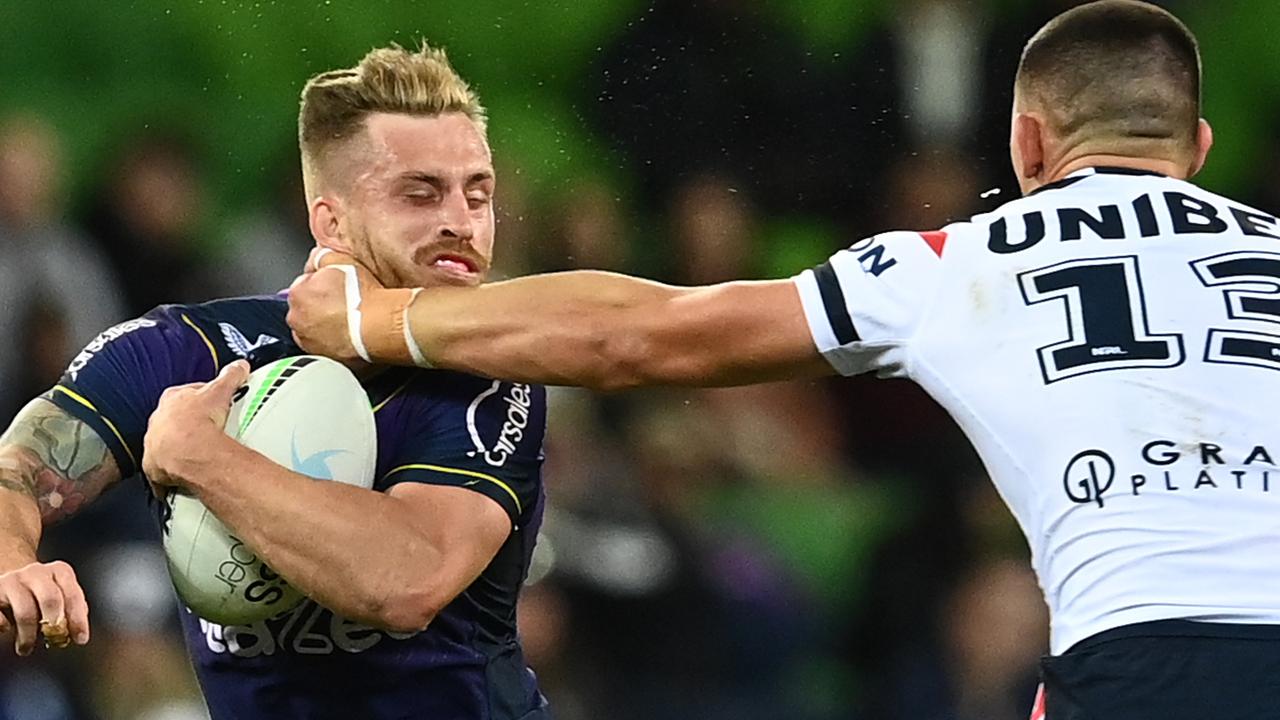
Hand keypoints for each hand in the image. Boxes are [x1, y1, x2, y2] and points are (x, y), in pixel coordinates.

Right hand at [0, 560, 88, 654]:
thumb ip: (72, 610)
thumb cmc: (39, 593)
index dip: (78, 619)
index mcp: (59, 571)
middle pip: (50, 599)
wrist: (6, 577)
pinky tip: (7, 630)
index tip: (80, 639)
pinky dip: (3, 626)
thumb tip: (78, 632)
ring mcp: (12, 581)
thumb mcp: (61, 595)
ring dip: (28, 635)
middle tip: (54, 640)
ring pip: (25, 611)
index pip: (73, 594)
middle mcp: (36, 572)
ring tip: (27, 648)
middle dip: (54, 624)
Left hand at [143, 361, 249, 491]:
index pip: (186, 395)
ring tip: (201, 454)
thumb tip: (238, 366)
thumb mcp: (220, 390)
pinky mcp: (155, 467)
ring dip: (180, 449)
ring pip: (167, 445)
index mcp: (171, 399)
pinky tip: (188, 474)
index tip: (213, 405)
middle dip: (190, 425)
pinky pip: (164, 470)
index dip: (201, 400)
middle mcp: (158, 421)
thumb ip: (230, 376)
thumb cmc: (197, 421)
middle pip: (175, 420)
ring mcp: (155, 444)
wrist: (189, 452)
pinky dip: (173, 473)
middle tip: (209, 430)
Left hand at [288, 247, 425, 366]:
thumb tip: (316, 258)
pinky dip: (336, 344)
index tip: (338, 287)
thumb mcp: (341, 261)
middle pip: (307, 310)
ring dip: (327, 327)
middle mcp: (297, 320)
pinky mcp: (324, 359)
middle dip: (321, 307)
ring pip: (315, 331)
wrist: (380, 326)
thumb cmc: (363, 296)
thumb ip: (322, 257)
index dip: (323, 284)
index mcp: (297, 294)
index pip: (304, 285)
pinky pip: (328, 349)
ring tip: (350, 321)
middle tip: (345, 304)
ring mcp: (309, 343)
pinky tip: (352, 337)